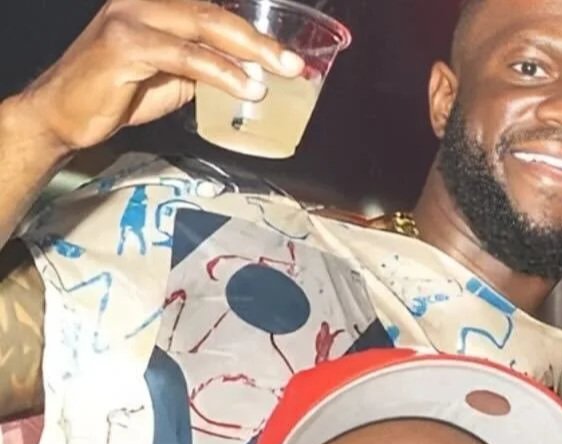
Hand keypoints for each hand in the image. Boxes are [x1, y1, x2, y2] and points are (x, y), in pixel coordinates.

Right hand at [13, 0, 304, 156]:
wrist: (64, 114)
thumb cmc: (118, 93)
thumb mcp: (172, 77)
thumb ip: (207, 68)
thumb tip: (251, 75)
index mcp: (155, 6)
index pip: (214, 12)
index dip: (254, 33)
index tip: (290, 56)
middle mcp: (142, 4)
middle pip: (214, 15)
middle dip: (261, 41)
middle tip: (294, 64)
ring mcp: (131, 20)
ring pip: (203, 29)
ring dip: (248, 54)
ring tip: (279, 76)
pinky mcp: (124, 46)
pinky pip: (185, 57)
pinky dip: (221, 73)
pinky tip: (246, 88)